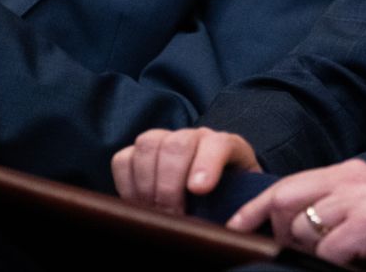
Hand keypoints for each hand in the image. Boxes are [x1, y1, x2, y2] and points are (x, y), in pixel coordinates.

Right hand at [112, 127, 260, 214]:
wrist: (213, 194)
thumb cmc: (229, 200)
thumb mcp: (242, 204)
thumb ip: (239, 210)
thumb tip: (232, 227)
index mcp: (226, 146)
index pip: (218, 143)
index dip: (207, 164)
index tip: (199, 190)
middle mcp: (194, 137)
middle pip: (177, 144)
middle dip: (171, 184)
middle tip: (172, 214)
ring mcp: (165, 140)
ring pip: (148, 145)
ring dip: (148, 184)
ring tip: (156, 212)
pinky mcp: (137, 153)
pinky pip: (123, 160)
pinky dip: (127, 185)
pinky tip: (139, 206)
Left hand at [229, 159, 365, 271]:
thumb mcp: (359, 214)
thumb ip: (325, 210)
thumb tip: (276, 226)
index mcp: (348, 173)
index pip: (286, 186)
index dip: (255, 209)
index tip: (235, 228)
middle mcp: (353, 178)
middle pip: (285, 201)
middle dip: (280, 234)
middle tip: (304, 253)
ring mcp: (363, 198)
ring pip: (303, 229)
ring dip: (314, 253)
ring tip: (344, 256)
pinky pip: (327, 250)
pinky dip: (336, 263)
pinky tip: (359, 260)